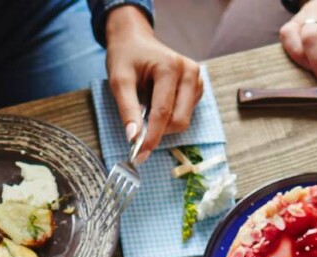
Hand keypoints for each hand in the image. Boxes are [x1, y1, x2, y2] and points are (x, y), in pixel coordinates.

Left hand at [104, 5, 203, 162]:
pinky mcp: (197, 87)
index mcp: (170, 67)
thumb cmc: (126, 58)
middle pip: (179, 120)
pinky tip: (158, 102)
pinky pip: (186, 114)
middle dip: (159, 131)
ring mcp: (196, 79)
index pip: (163, 112)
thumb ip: (127, 109)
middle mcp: (190, 72)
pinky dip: (169, 116)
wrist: (135, 41)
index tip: (139, 155)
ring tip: (147, 104)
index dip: (151, 137)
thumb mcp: (119, 81)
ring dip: (163, 123)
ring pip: (184, 120)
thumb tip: (134, 138)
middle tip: (138, 128)